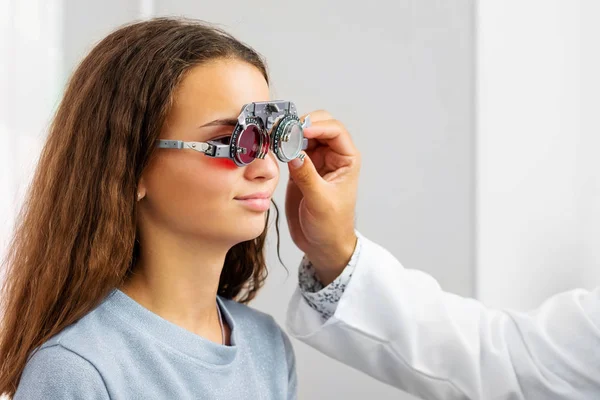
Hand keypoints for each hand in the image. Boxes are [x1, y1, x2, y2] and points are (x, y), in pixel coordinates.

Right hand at [285, 110, 360, 285]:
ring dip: (289, 132)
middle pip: (319, 125)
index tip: (299, 131)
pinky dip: (282, 144)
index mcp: (346, 160)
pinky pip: (291, 148)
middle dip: (301, 124)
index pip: (335, 131)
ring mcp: (315, 161)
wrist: (322, 244)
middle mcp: (332, 156)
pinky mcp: (300, 168)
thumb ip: (307, 176)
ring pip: (303, 135)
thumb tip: (294, 153)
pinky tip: (272, 146)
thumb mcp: (320, 202)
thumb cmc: (331, 226)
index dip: (317, 126)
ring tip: (274, 136)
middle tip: (283, 130)